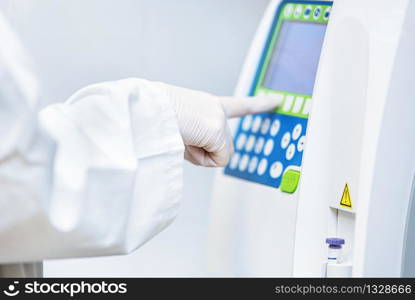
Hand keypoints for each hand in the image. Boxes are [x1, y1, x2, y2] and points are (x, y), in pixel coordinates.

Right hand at [155, 83, 281, 166]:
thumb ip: (200, 138)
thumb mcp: (180, 127)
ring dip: (200, 153)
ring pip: (220, 153)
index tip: (276, 100)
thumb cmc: (154, 119)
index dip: (257, 104)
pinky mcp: (216, 130)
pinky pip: (216, 160)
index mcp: (206, 104)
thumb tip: (216, 155)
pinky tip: (185, 142)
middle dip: (206, 150)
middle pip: (224, 145)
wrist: (143, 109)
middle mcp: (215, 107)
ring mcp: (218, 118)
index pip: (236, 105)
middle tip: (181, 137)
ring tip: (179, 137)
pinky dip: (200, 158)